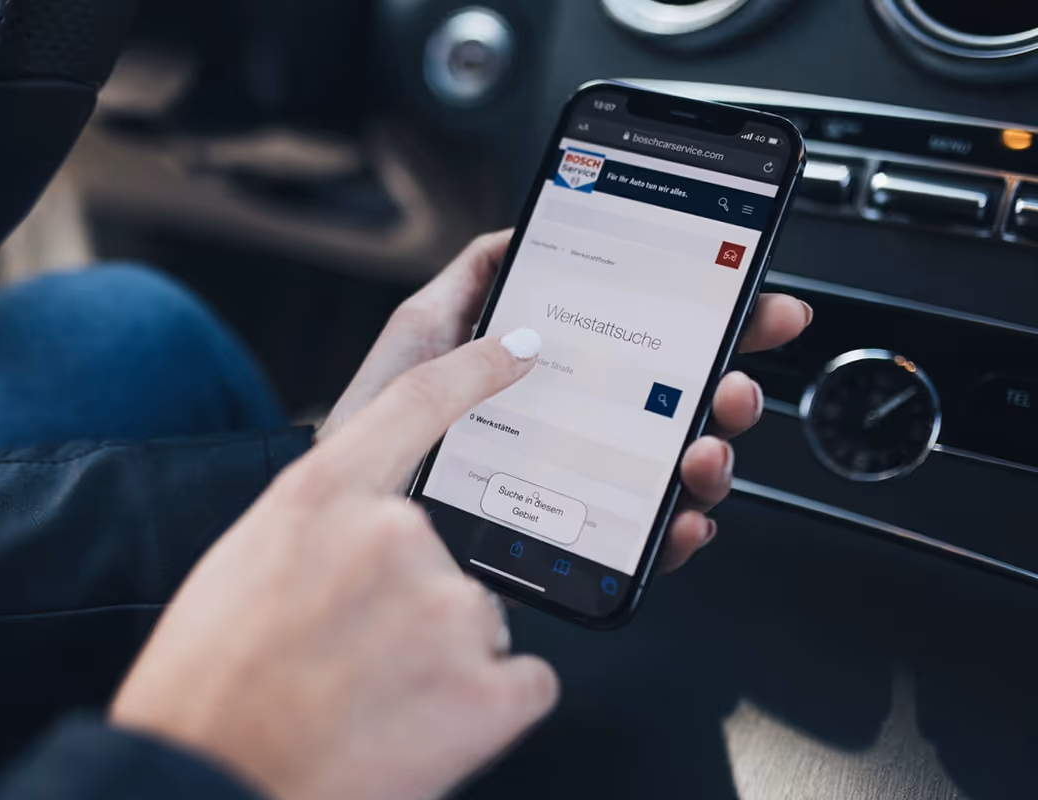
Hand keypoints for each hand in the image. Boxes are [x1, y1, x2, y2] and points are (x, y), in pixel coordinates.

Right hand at [112, 330, 556, 799]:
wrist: (204, 786)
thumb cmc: (209, 689)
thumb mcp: (247, 568)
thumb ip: (322, 530)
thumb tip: (373, 532)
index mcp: (322, 497)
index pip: (418, 401)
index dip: (476, 367)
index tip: (520, 347)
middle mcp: (393, 534)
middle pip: (445, 553)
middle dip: (414, 604)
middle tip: (355, 661)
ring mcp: (445, 608)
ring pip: (477, 622)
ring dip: (441, 662)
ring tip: (372, 705)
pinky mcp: (489, 687)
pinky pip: (521, 681)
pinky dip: (483, 711)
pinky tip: (421, 731)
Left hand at [318, 230, 812, 572]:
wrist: (343, 504)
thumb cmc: (375, 419)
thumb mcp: (421, 333)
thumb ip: (473, 281)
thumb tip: (519, 228)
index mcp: (558, 371)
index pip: (652, 341)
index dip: (715, 320)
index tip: (758, 302)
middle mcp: (582, 424)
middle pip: (682, 404)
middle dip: (730, 387)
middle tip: (733, 383)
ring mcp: (584, 481)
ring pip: (676, 468)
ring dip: (712, 455)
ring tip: (701, 448)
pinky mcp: (573, 534)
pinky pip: (642, 536)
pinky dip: (675, 531)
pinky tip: (679, 520)